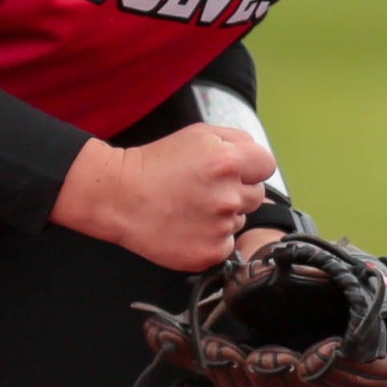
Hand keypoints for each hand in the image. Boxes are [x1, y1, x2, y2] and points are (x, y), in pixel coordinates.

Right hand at [51, 125, 277, 270]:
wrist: (120, 196)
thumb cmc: (156, 163)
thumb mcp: (197, 134)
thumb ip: (235, 140)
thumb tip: (256, 157)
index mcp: (228, 161)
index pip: (267, 165)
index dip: (251, 167)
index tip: (235, 171)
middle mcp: (228, 196)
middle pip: (257, 195)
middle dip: (237, 191)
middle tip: (206, 189)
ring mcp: (220, 227)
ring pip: (240, 220)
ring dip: (223, 215)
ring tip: (192, 207)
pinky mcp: (209, 252)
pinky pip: (226, 244)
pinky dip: (212, 237)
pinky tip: (189, 226)